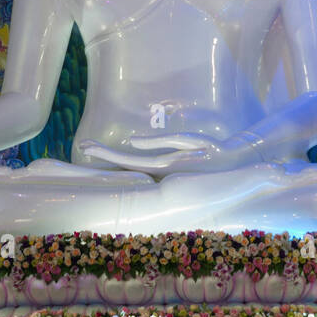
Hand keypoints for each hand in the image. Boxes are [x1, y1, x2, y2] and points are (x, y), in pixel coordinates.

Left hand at [80, 134, 224, 173]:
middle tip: (83, 145)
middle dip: (103, 154)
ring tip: (93, 149)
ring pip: (130, 167)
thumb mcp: (186, 141)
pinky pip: (141, 168)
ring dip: (111, 159)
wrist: (233, 165)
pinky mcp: (167, 173)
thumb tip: (131, 142)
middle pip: (123, 164)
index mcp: (162, 165)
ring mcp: (163, 175)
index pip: (126, 160)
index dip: (106, 153)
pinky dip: (125, 163)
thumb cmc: (212, 149)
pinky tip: (115, 158)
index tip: (87, 146)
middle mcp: (159, 173)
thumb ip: (157, 143)